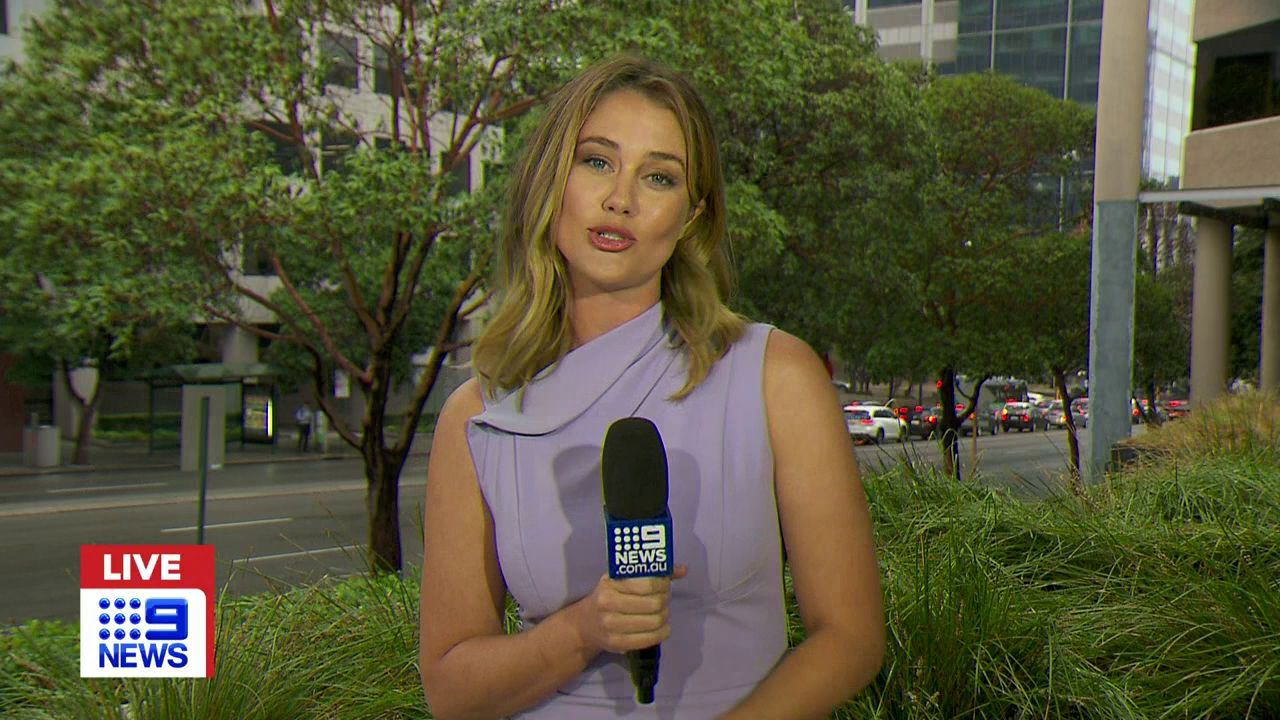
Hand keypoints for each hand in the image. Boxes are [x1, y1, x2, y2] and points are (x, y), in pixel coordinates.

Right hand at [571, 564, 687, 654]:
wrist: (584, 624)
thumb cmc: (608, 597)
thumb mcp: (621, 580)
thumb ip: (652, 573)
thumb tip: (683, 569)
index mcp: (611, 585)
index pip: (647, 585)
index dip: (663, 585)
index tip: (665, 585)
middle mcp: (609, 604)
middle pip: (654, 604)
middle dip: (665, 601)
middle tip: (664, 600)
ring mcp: (612, 626)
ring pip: (654, 622)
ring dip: (665, 617)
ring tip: (663, 613)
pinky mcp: (617, 644)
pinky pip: (649, 639)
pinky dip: (662, 633)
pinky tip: (663, 628)